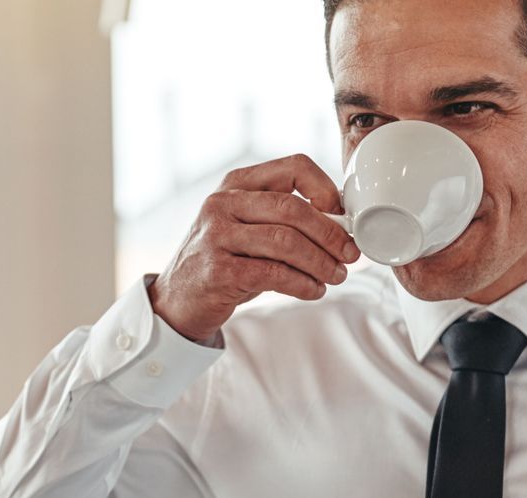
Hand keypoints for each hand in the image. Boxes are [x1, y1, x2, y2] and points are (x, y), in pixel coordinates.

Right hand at [148, 153, 360, 342]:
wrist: (177, 300)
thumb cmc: (223, 261)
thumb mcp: (248, 228)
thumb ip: (284, 220)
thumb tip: (341, 226)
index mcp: (236, 184)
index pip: (293, 167)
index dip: (326, 189)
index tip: (344, 216)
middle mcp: (222, 203)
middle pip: (293, 208)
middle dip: (330, 234)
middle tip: (350, 254)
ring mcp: (216, 235)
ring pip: (286, 242)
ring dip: (320, 262)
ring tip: (335, 276)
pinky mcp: (217, 270)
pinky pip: (273, 273)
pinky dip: (302, 283)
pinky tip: (313, 290)